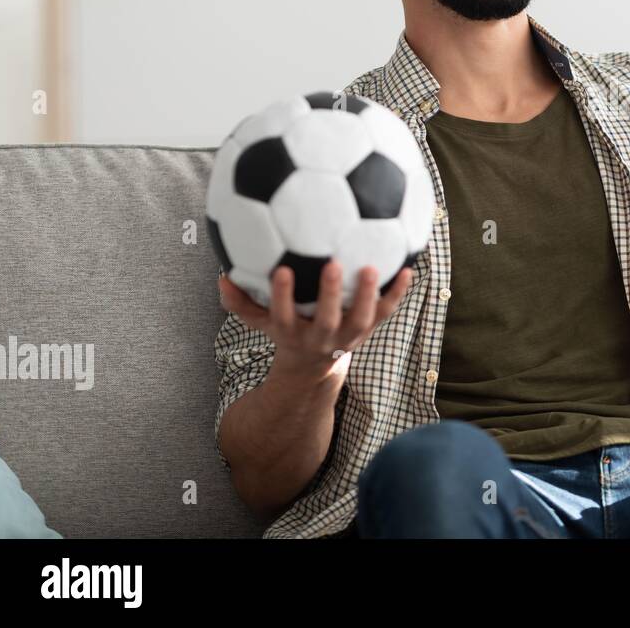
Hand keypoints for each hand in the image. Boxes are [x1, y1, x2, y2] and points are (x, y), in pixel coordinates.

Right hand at [218, 261, 413, 379]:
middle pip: (326, 320)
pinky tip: (409, 269)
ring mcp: (347, 336)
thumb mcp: (260, 321)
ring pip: (360, 320)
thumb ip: (240, 302)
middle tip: (332, 263)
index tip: (281, 269)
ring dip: (367, 295)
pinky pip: (385, 312)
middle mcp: (321, 337)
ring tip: (372, 267)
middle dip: (328, 295)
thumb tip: (220, 276)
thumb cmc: (286, 330)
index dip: (282, 295)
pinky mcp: (367, 330)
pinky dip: (397, 293)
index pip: (282, 314)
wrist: (314, 366)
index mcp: (291, 332)